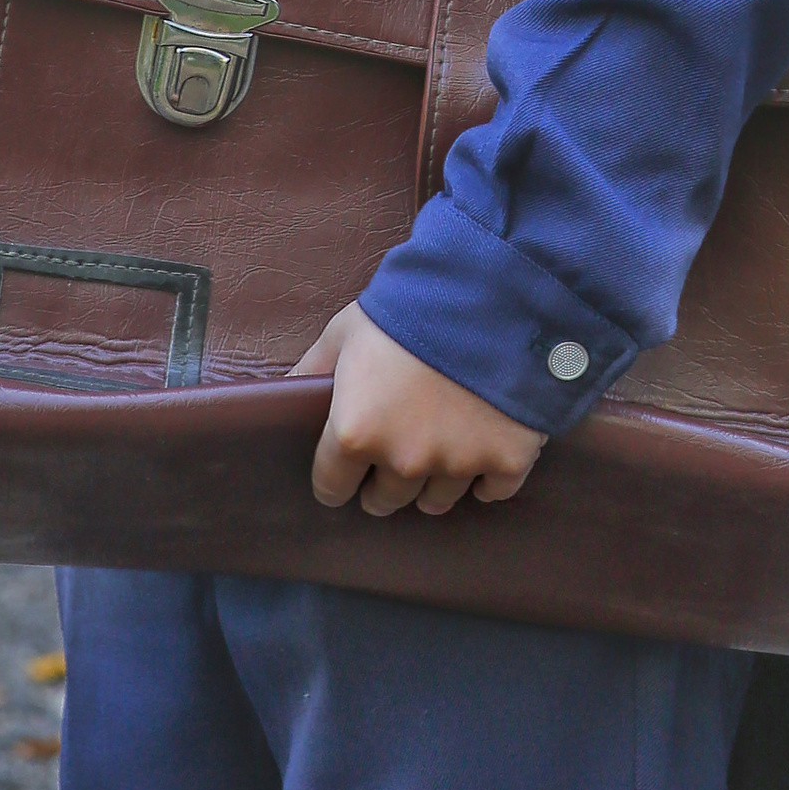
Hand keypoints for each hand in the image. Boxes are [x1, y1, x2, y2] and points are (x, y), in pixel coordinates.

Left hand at [296, 303, 544, 518]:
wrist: (488, 288)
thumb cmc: (407, 306)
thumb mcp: (345, 331)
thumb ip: (312, 370)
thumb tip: (282, 397)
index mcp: (356, 433)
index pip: (331, 489)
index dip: (337, 474)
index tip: (348, 462)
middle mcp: (403, 461)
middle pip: (384, 500)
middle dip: (385, 477)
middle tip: (398, 442)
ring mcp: (457, 464)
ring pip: (436, 501)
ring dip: (434, 478)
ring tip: (441, 443)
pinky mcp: (506, 459)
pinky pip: (492, 491)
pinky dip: (488, 473)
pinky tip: (484, 443)